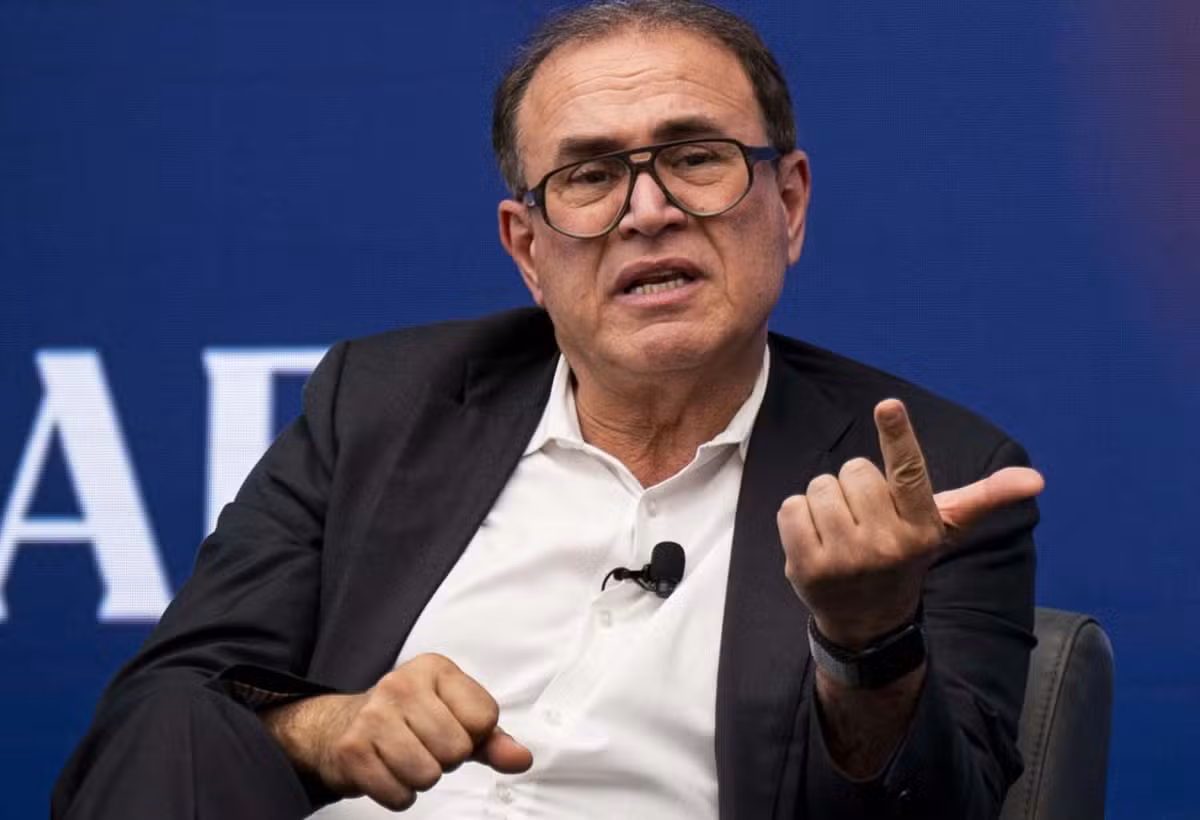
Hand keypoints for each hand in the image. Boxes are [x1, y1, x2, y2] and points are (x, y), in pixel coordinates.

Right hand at [262, 653, 531, 811]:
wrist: (341, 725)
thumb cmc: (407, 718)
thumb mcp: (455, 716)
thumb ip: (493, 739)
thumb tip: (521, 759)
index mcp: (435, 668)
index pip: (484, 718)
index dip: (474, 735)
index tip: (451, 726)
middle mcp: (401, 684)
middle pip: (456, 750)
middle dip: (446, 759)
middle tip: (425, 745)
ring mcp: (373, 715)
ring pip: (428, 775)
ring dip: (422, 778)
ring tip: (408, 757)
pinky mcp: (352, 750)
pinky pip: (400, 795)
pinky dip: (400, 794)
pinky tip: (389, 770)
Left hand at [777, 398, 1043, 647]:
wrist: (868, 622)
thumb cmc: (903, 557)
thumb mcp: (943, 528)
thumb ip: (984, 497)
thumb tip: (1036, 479)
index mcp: (922, 527)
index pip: (909, 472)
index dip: (898, 435)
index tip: (888, 404)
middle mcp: (887, 544)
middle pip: (853, 469)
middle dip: (853, 486)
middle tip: (863, 518)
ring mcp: (845, 558)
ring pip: (820, 486)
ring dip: (824, 501)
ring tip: (840, 531)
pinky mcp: (807, 567)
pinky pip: (791, 507)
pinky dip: (798, 517)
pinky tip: (816, 540)